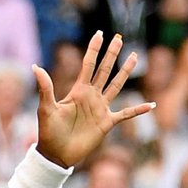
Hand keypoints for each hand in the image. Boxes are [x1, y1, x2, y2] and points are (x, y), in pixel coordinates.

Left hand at [33, 32, 152, 167]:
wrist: (56, 154)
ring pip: (116, 85)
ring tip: (134, 56)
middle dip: (111, 54)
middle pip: (104, 70)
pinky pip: (126, 114)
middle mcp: (91, 97)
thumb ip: (45, 87)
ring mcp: (100, 109)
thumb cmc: (48, 132)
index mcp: (78, 91)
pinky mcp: (107, 123)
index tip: (99, 34)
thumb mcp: (46, 108)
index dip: (94, 49)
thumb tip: (35, 67)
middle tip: (119, 38)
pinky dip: (138, 110)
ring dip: (125, 72)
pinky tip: (151, 105)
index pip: (88, 65)